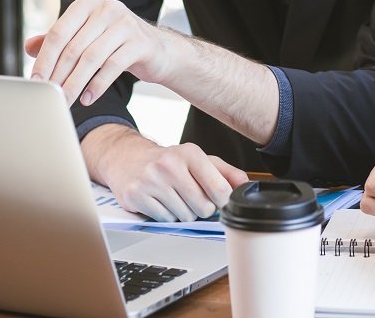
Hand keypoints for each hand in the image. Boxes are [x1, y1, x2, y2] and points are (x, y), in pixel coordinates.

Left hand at [26, 0, 178, 107]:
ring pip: (91, 59)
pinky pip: (112, 66)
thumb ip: (59, 40)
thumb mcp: (86, 37)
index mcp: (88, 4)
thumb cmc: (116, 44)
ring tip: (66, 101)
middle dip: (58, 75)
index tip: (36, 81)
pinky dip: (97, 86)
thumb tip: (28, 47)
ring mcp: (125, 24)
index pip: (58, 32)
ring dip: (75, 84)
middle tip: (49, 96)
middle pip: (73, 47)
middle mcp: (107, 8)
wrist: (157, 50)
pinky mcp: (140, 42)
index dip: (45, 59)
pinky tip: (87, 98)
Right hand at [85, 124, 248, 221]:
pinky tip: (161, 202)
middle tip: (192, 198)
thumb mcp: (199, 160)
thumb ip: (226, 173)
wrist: (128, 159)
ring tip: (174, 197)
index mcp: (190, 153)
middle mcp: (170, 164)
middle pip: (203, 207)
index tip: (219, 201)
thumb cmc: (169, 162)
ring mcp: (151, 180)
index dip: (223, 201)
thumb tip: (246, 186)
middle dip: (202, 208)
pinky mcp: (136, 195)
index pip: (219, 189)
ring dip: (183, 213)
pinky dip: (166, 216)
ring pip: (184, 216)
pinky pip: (164, 220)